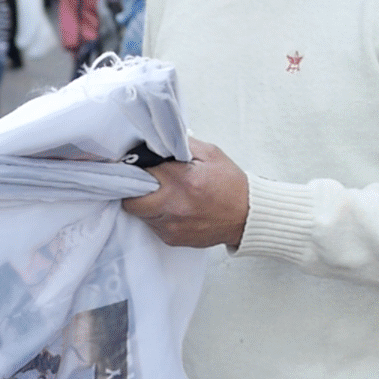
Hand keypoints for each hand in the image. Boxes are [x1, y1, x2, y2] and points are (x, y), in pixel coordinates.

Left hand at [120, 138, 250, 248]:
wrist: (248, 216)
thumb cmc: (230, 185)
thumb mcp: (210, 154)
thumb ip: (181, 144)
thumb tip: (156, 139)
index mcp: (183, 180)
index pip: (141, 171)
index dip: (135, 166)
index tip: (134, 163)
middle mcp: (175, 206)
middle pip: (131, 200)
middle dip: (132, 189)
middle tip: (142, 182)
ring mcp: (172, 226)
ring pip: (140, 214)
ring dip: (145, 203)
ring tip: (161, 194)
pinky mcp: (173, 239)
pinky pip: (152, 226)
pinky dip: (156, 216)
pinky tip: (171, 208)